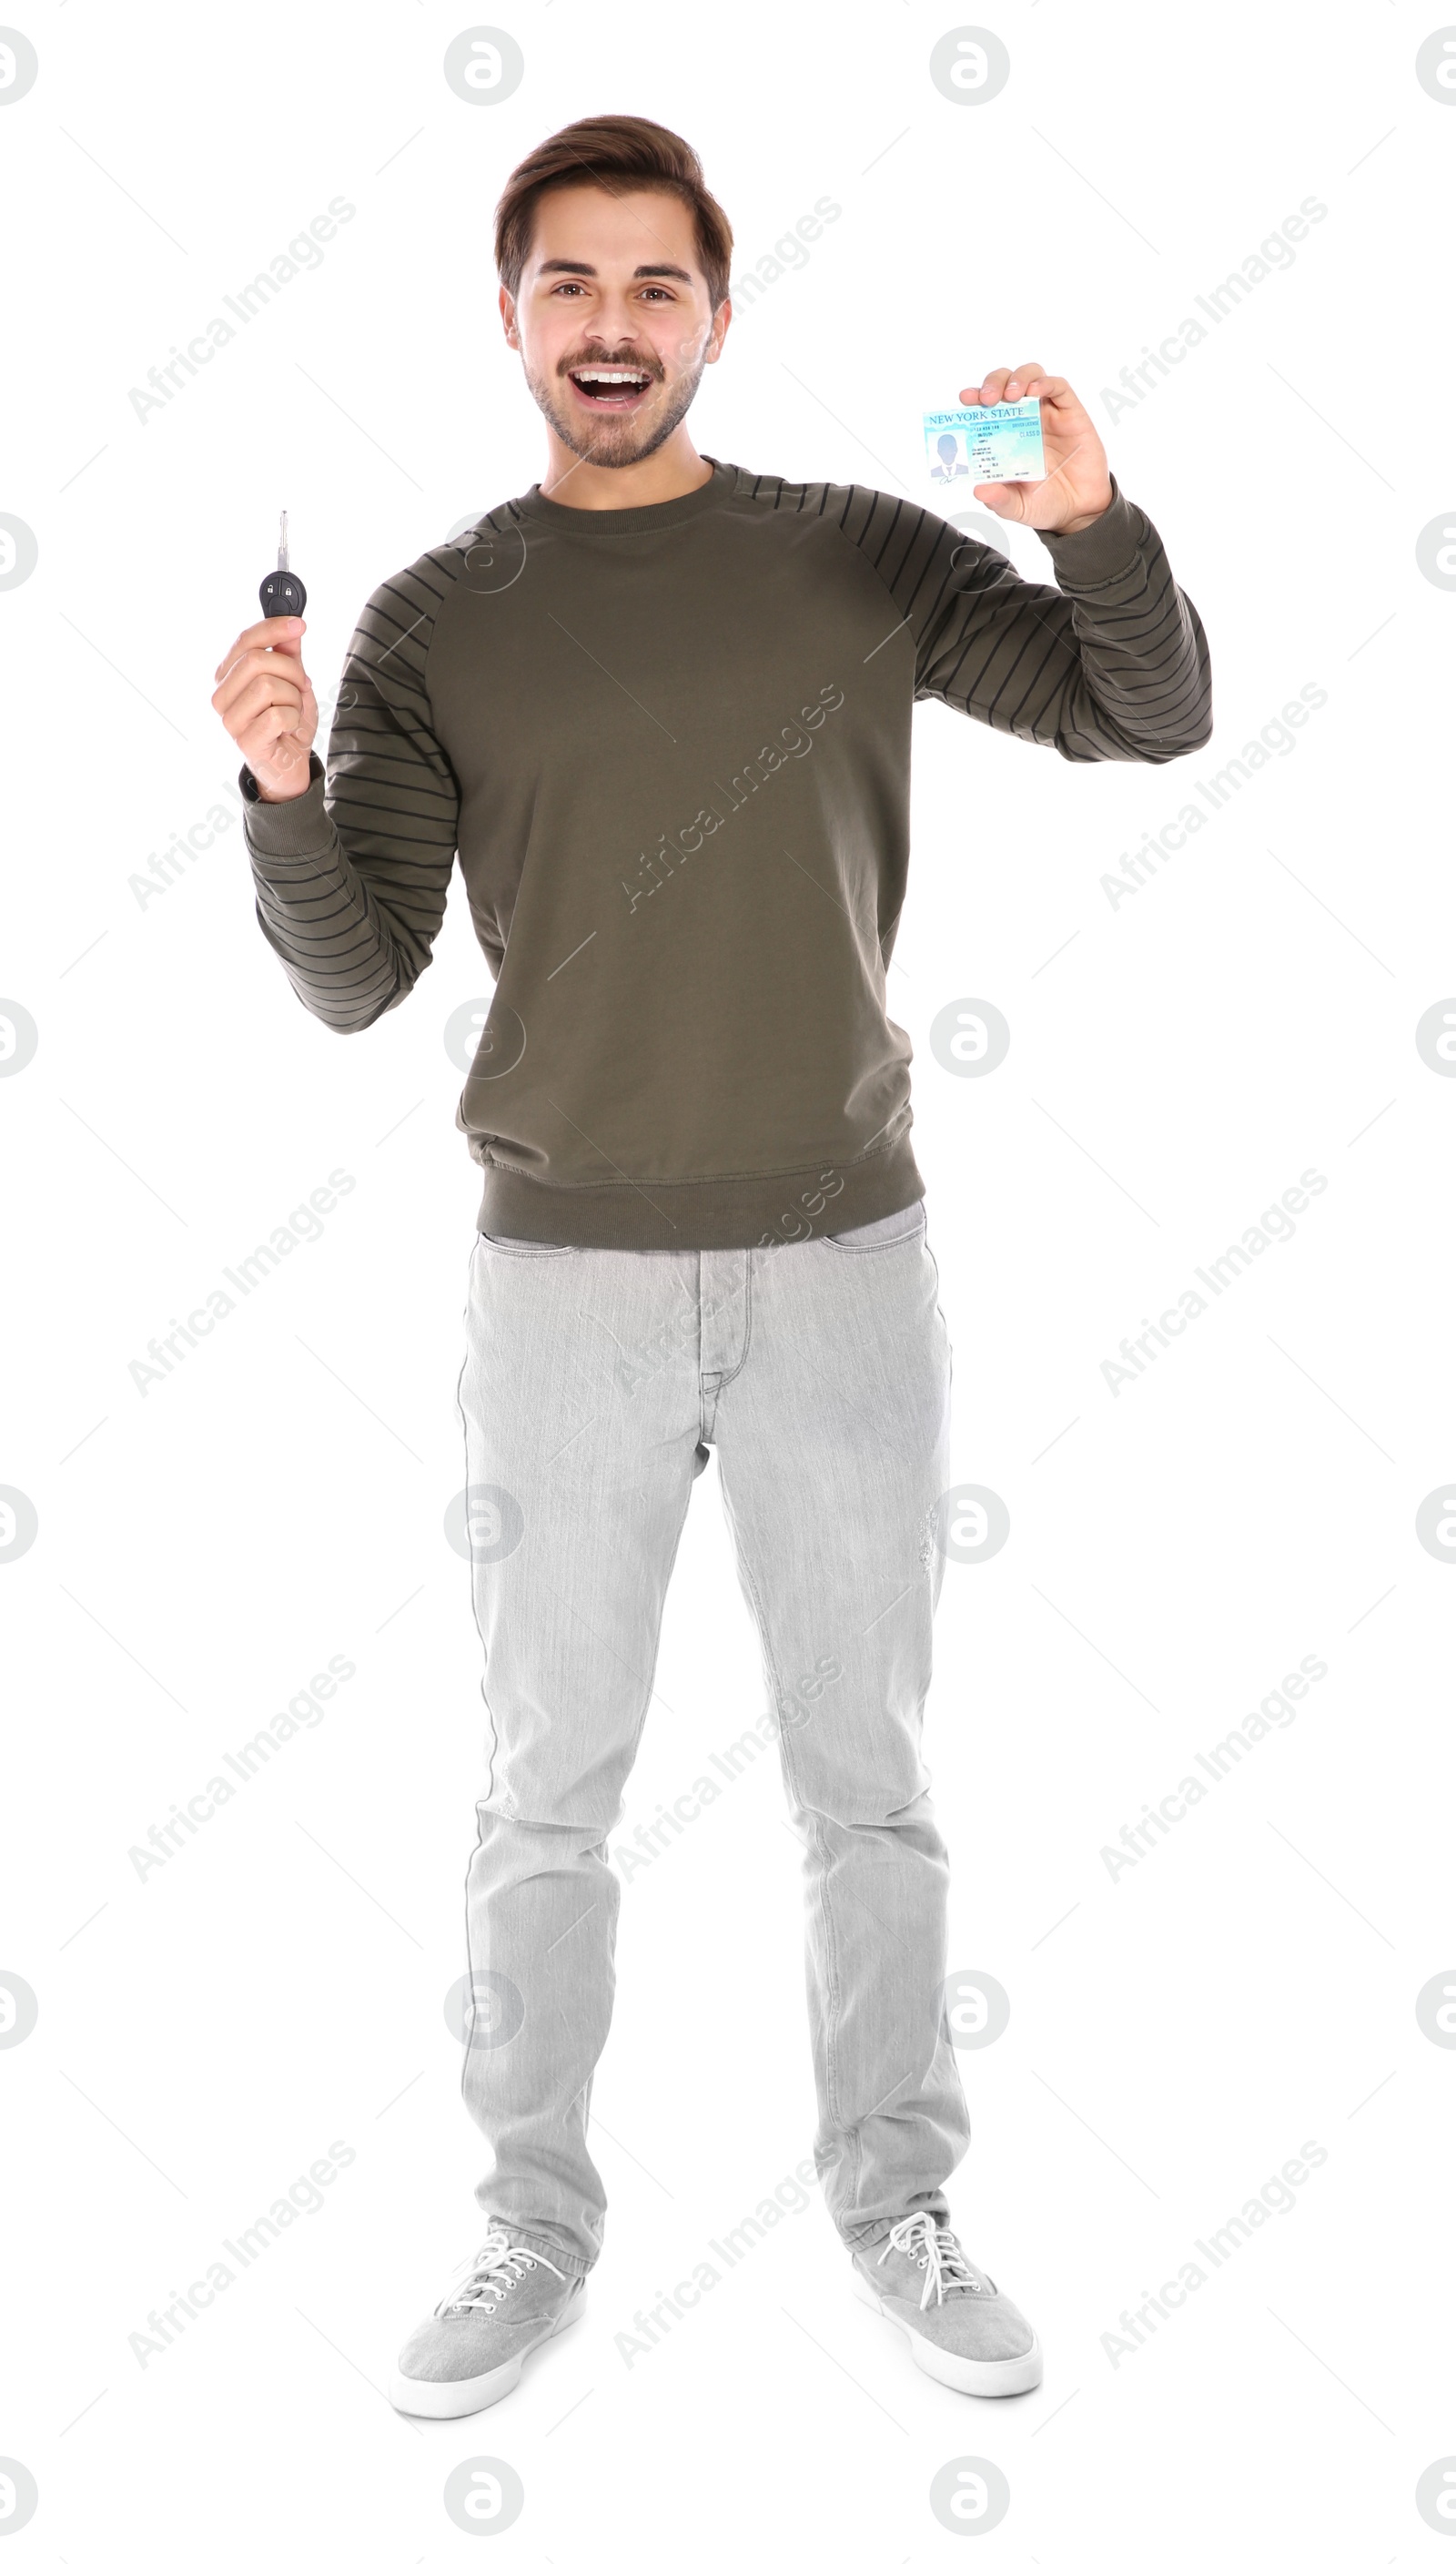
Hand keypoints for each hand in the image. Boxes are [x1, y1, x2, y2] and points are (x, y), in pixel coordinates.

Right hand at [211, 617, 317, 801]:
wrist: (290, 765)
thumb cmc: (287, 722)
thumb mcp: (293, 682)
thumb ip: (289, 654)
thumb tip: (292, 626)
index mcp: (228, 675)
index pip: (246, 640)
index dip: (273, 628)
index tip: (300, 624)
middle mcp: (222, 695)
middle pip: (257, 660)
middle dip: (291, 671)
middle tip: (301, 686)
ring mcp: (229, 719)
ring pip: (268, 686)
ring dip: (293, 698)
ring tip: (291, 712)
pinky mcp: (244, 740)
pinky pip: (278, 714)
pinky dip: (294, 719)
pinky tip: (288, 729)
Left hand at [960, 365, 1113, 533]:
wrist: (1080, 510)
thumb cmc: (1045, 502)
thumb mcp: (1017, 507)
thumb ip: (999, 500)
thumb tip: (979, 490)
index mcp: (1004, 436)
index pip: (985, 407)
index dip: (974, 397)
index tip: (965, 399)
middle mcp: (1023, 419)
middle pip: (1005, 383)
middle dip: (993, 383)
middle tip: (988, 399)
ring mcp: (1047, 413)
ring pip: (1030, 376)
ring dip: (1018, 378)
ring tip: (1012, 395)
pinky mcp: (1070, 413)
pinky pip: (1058, 387)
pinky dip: (1045, 383)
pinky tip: (1036, 391)